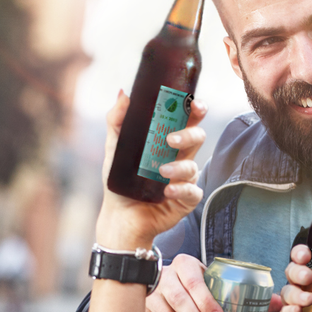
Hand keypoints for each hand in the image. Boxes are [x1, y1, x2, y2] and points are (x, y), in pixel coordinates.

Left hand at [96, 90, 205, 249]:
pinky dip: (182, 189)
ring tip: (162, 172)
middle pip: (197, 137)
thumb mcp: (114, 149)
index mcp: (167, 141)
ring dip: (179, 166)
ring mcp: (184, 179)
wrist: (119, 217)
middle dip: (189, 134)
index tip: (194, 104)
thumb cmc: (119, 182)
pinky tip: (168, 191)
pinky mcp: (185, 200)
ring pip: (194, 165)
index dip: (195, 109)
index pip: (187, 120)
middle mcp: (179, 157)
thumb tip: (123, 94)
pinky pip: (192, 192)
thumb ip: (117, 121)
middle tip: (170, 139)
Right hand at [146, 254, 221, 311]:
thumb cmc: (193, 283)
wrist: (163, 282)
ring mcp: (150, 297)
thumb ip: (226, 290)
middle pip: (178, 302)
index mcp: (183, 265)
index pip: (193, 282)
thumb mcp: (206, 278)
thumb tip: (260, 304)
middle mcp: (163, 278)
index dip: (206, 302)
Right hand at [277, 236, 311, 311]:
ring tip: (310, 301)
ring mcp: (300, 309)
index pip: (304, 258)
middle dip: (296, 272)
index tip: (307, 254)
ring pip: (287, 294)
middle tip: (309, 277)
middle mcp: (308, 290)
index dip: (300, 253)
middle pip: (291, 273)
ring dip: (295, 294)